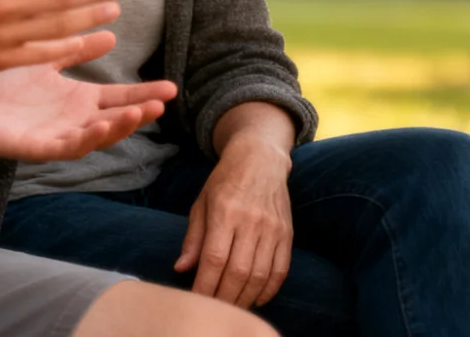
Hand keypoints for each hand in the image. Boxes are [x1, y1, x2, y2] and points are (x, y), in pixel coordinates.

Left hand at [0, 37, 176, 160]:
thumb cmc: (7, 86)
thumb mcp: (47, 61)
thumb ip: (76, 49)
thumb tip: (110, 32)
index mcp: (79, 100)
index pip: (120, 97)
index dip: (145, 93)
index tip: (172, 87)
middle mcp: (75, 120)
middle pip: (116, 118)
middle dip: (141, 111)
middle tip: (163, 102)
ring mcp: (59, 135)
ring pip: (97, 136)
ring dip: (119, 127)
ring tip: (139, 113)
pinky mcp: (39, 148)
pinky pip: (66, 147)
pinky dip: (85, 140)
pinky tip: (99, 127)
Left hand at [174, 138, 293, 307]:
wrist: (260, 159)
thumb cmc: (225, 182)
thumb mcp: (202, 203)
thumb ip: (193, 238)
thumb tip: (182, 269)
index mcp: (225, 212)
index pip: (214, 258)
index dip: (205, 284)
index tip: (196, 300)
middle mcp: (251, 221)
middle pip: (238, 271)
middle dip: (224, 297)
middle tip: (214, 309)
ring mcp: (272, 228)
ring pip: (260, 274)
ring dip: (245, 298)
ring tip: (233, 308)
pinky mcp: (287, 234)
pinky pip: (281, 269)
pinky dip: (269, 289)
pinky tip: (257, 298)